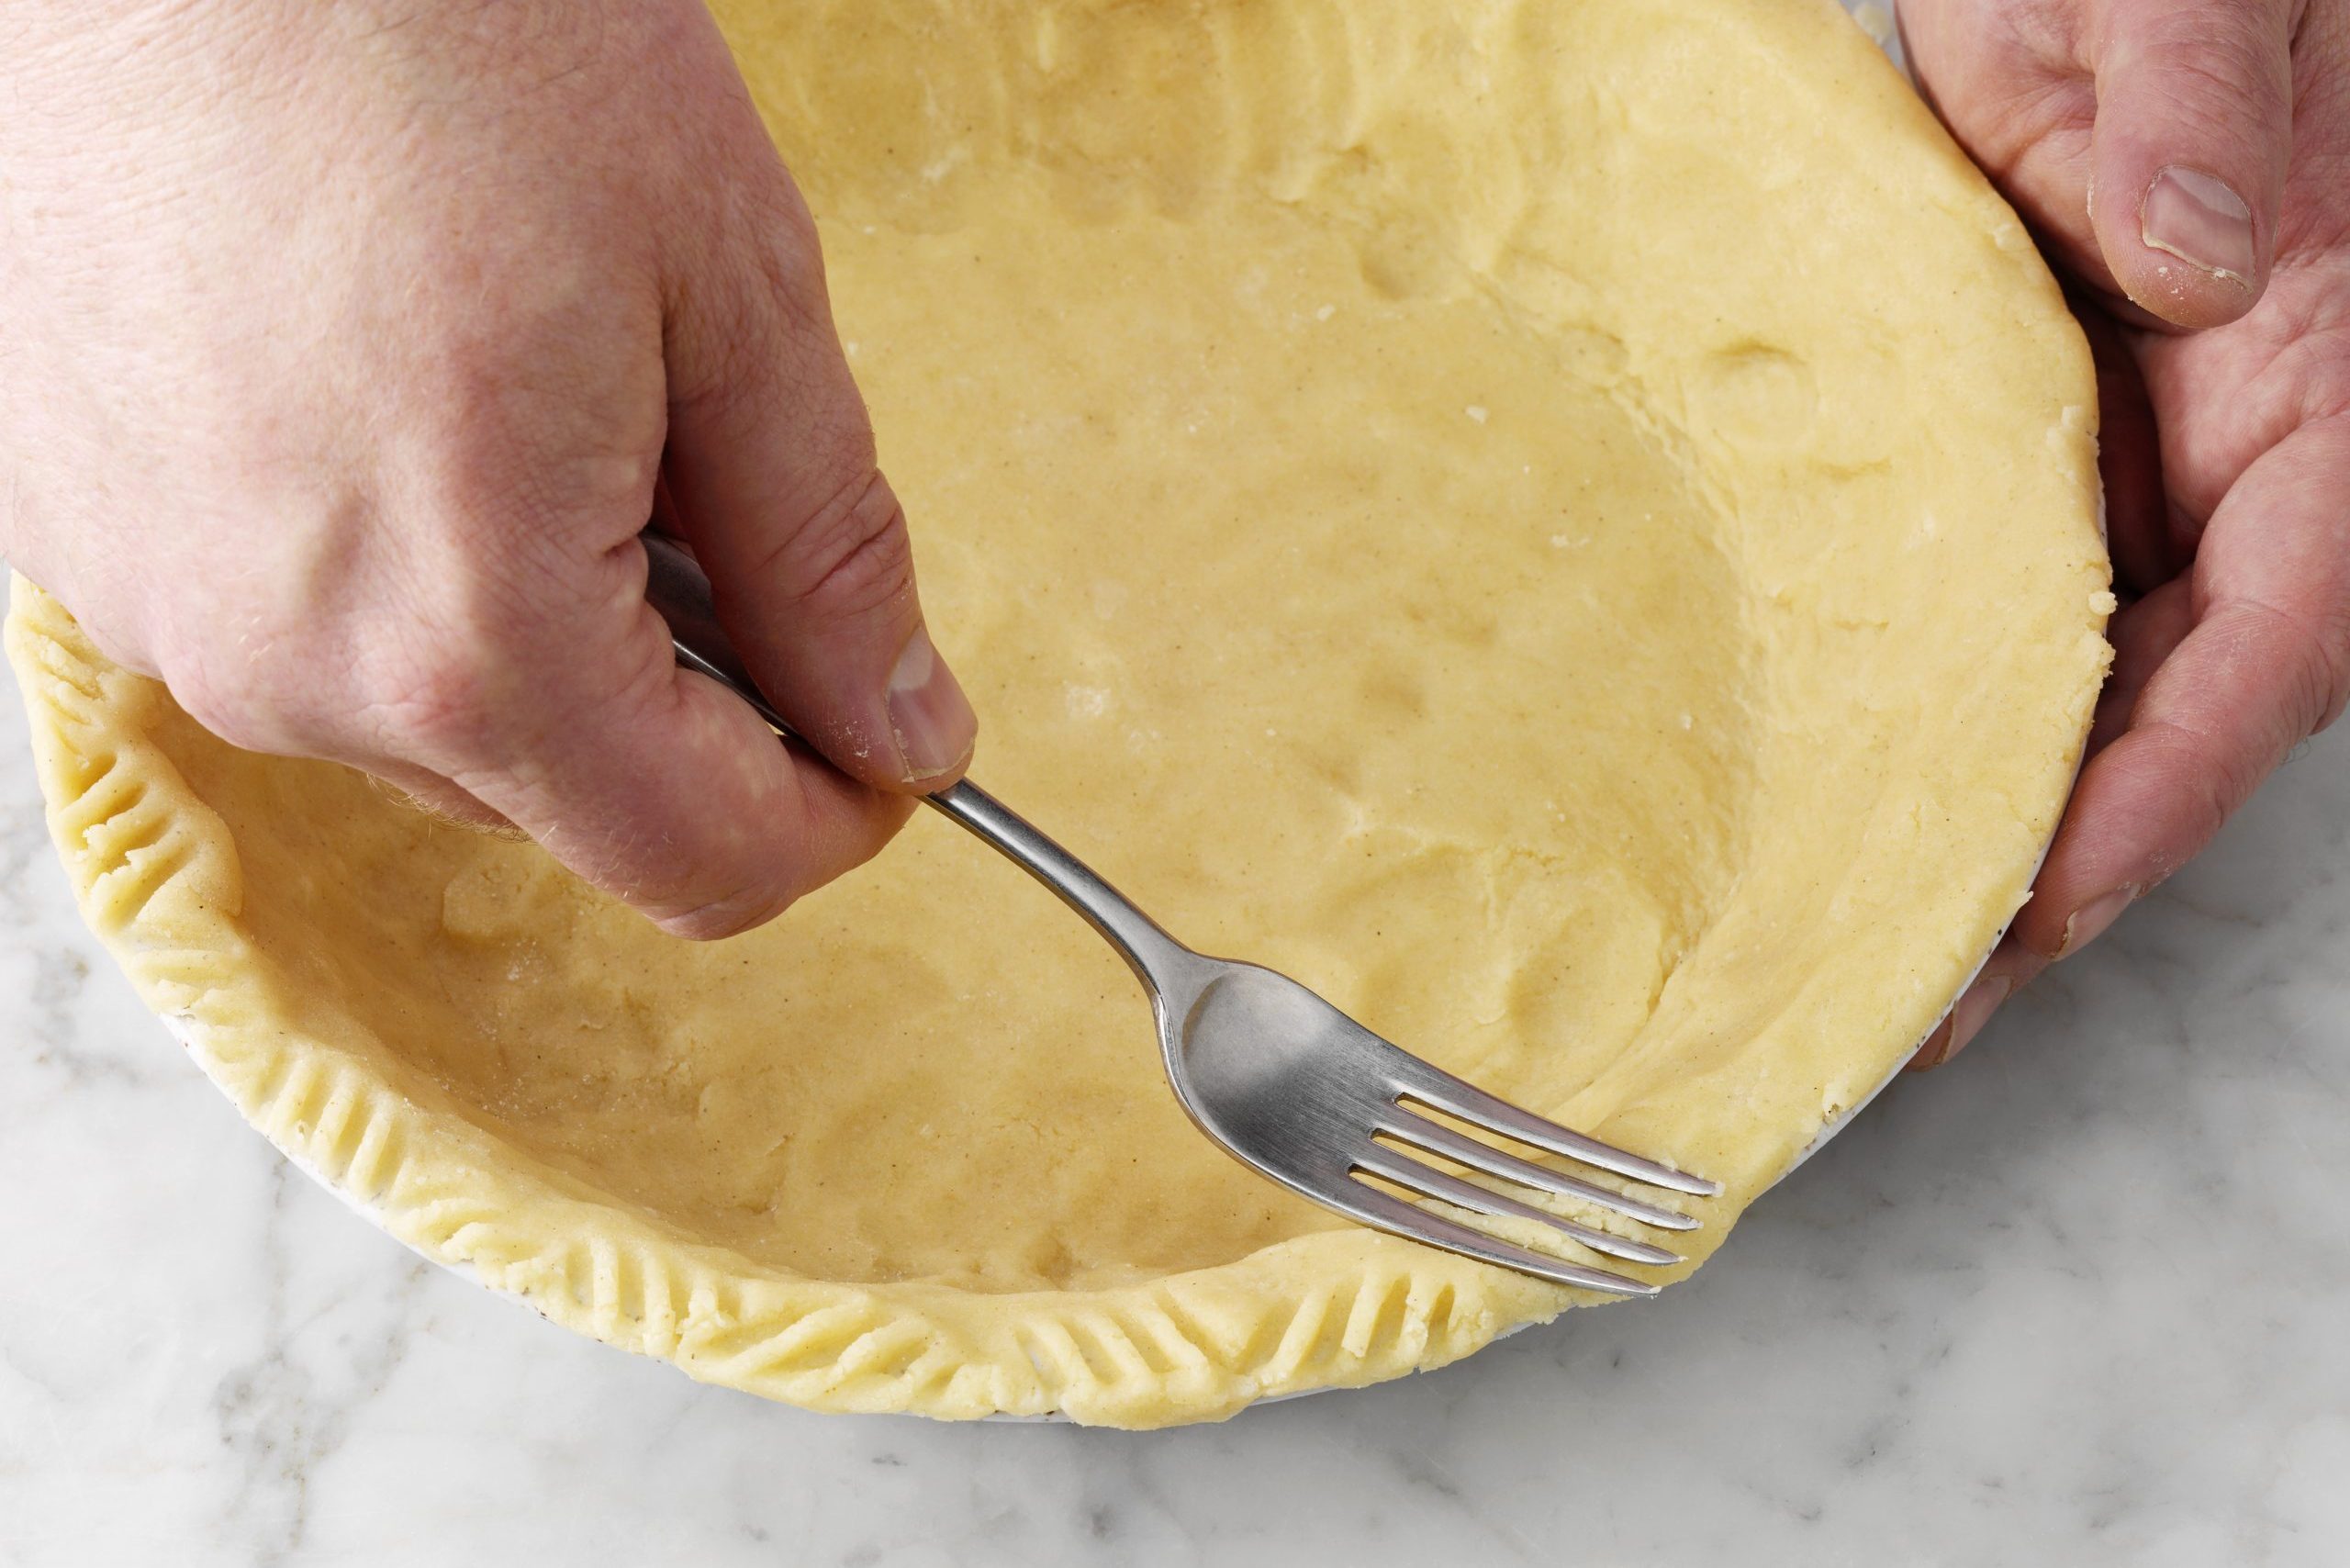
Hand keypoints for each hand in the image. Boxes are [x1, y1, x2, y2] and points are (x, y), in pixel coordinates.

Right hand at [0, 0, 976, 938]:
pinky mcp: (83, 530)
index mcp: (468, 638)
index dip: (834, 813)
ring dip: (544, 618)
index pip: (704, 867)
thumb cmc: (450, 29)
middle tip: (717, 482)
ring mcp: (161, 604)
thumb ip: (828, 553)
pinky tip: (415, 390)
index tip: (887, 727)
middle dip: (695, 697)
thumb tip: (898, 724)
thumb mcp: (730, 289)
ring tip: (547, 397)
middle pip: (574, 801)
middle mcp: (285, 671)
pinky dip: (402, 558)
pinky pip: (306, 624)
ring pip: (438, 719)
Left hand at [1901, 0, 2349, 1065]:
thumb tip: (2192, 255)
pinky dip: (1938, 711)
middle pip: (2174, 706)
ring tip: (1872, 950)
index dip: (2171, 780)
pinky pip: (2004, 608)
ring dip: (1994, 822)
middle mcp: (2239, 455)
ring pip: (2087, 682)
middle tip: (1922, 995)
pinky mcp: (2034, 450)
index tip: (2058, 895)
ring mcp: (2136, 466)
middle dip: (2061, 866)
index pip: (2278, 630)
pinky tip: (1851, 787)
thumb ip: (2195, 100)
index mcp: (2315, 380)